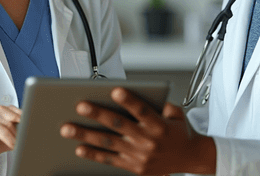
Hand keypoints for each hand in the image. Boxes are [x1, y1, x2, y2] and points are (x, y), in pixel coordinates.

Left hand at [59, 87, 215, 174]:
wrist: (191, 158)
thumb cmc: (179, 132)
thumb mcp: (176, 114)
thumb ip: (158, 103)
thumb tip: (133, 95)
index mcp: (160, 125)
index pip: (142, 110)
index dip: (129, 101)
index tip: (115, 90)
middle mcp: (148, 141)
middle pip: (119, 125)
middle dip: (98, 114)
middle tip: (80, 105)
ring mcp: (139, 156)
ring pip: (108, 143)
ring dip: (86, 135)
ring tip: (67, 128)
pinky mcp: (134, 167)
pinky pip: (110, 160)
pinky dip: (94, 155)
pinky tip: (79, 148)